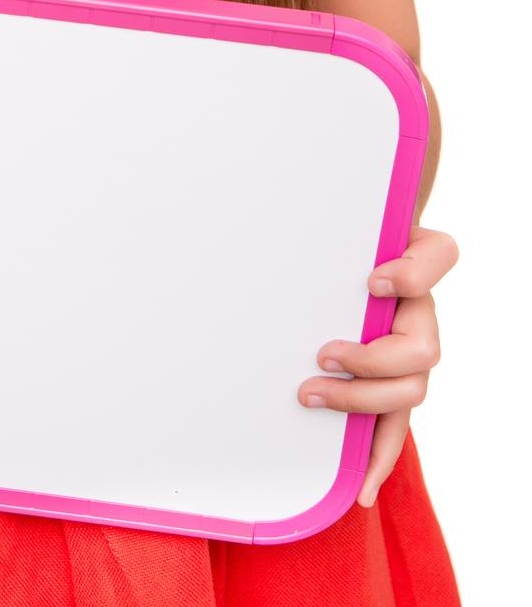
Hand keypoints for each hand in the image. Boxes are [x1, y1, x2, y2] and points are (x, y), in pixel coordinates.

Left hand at [297, 225, 458, 506]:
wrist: (334, 265)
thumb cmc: (331, 246)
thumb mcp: (331, 229)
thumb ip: (322, 224)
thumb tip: (272, 228)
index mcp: (413, 262)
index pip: (438, 257)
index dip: (413, 276)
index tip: (371, 281)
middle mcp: (420, 309)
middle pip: (422, 349)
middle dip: (370, 362)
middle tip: (321, 357)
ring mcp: (410, 352)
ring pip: (411, 391)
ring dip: (360, 401)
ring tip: (311, 396)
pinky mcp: (391, 387)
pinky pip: (395, 429)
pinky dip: (378, 459)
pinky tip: (359, 486)